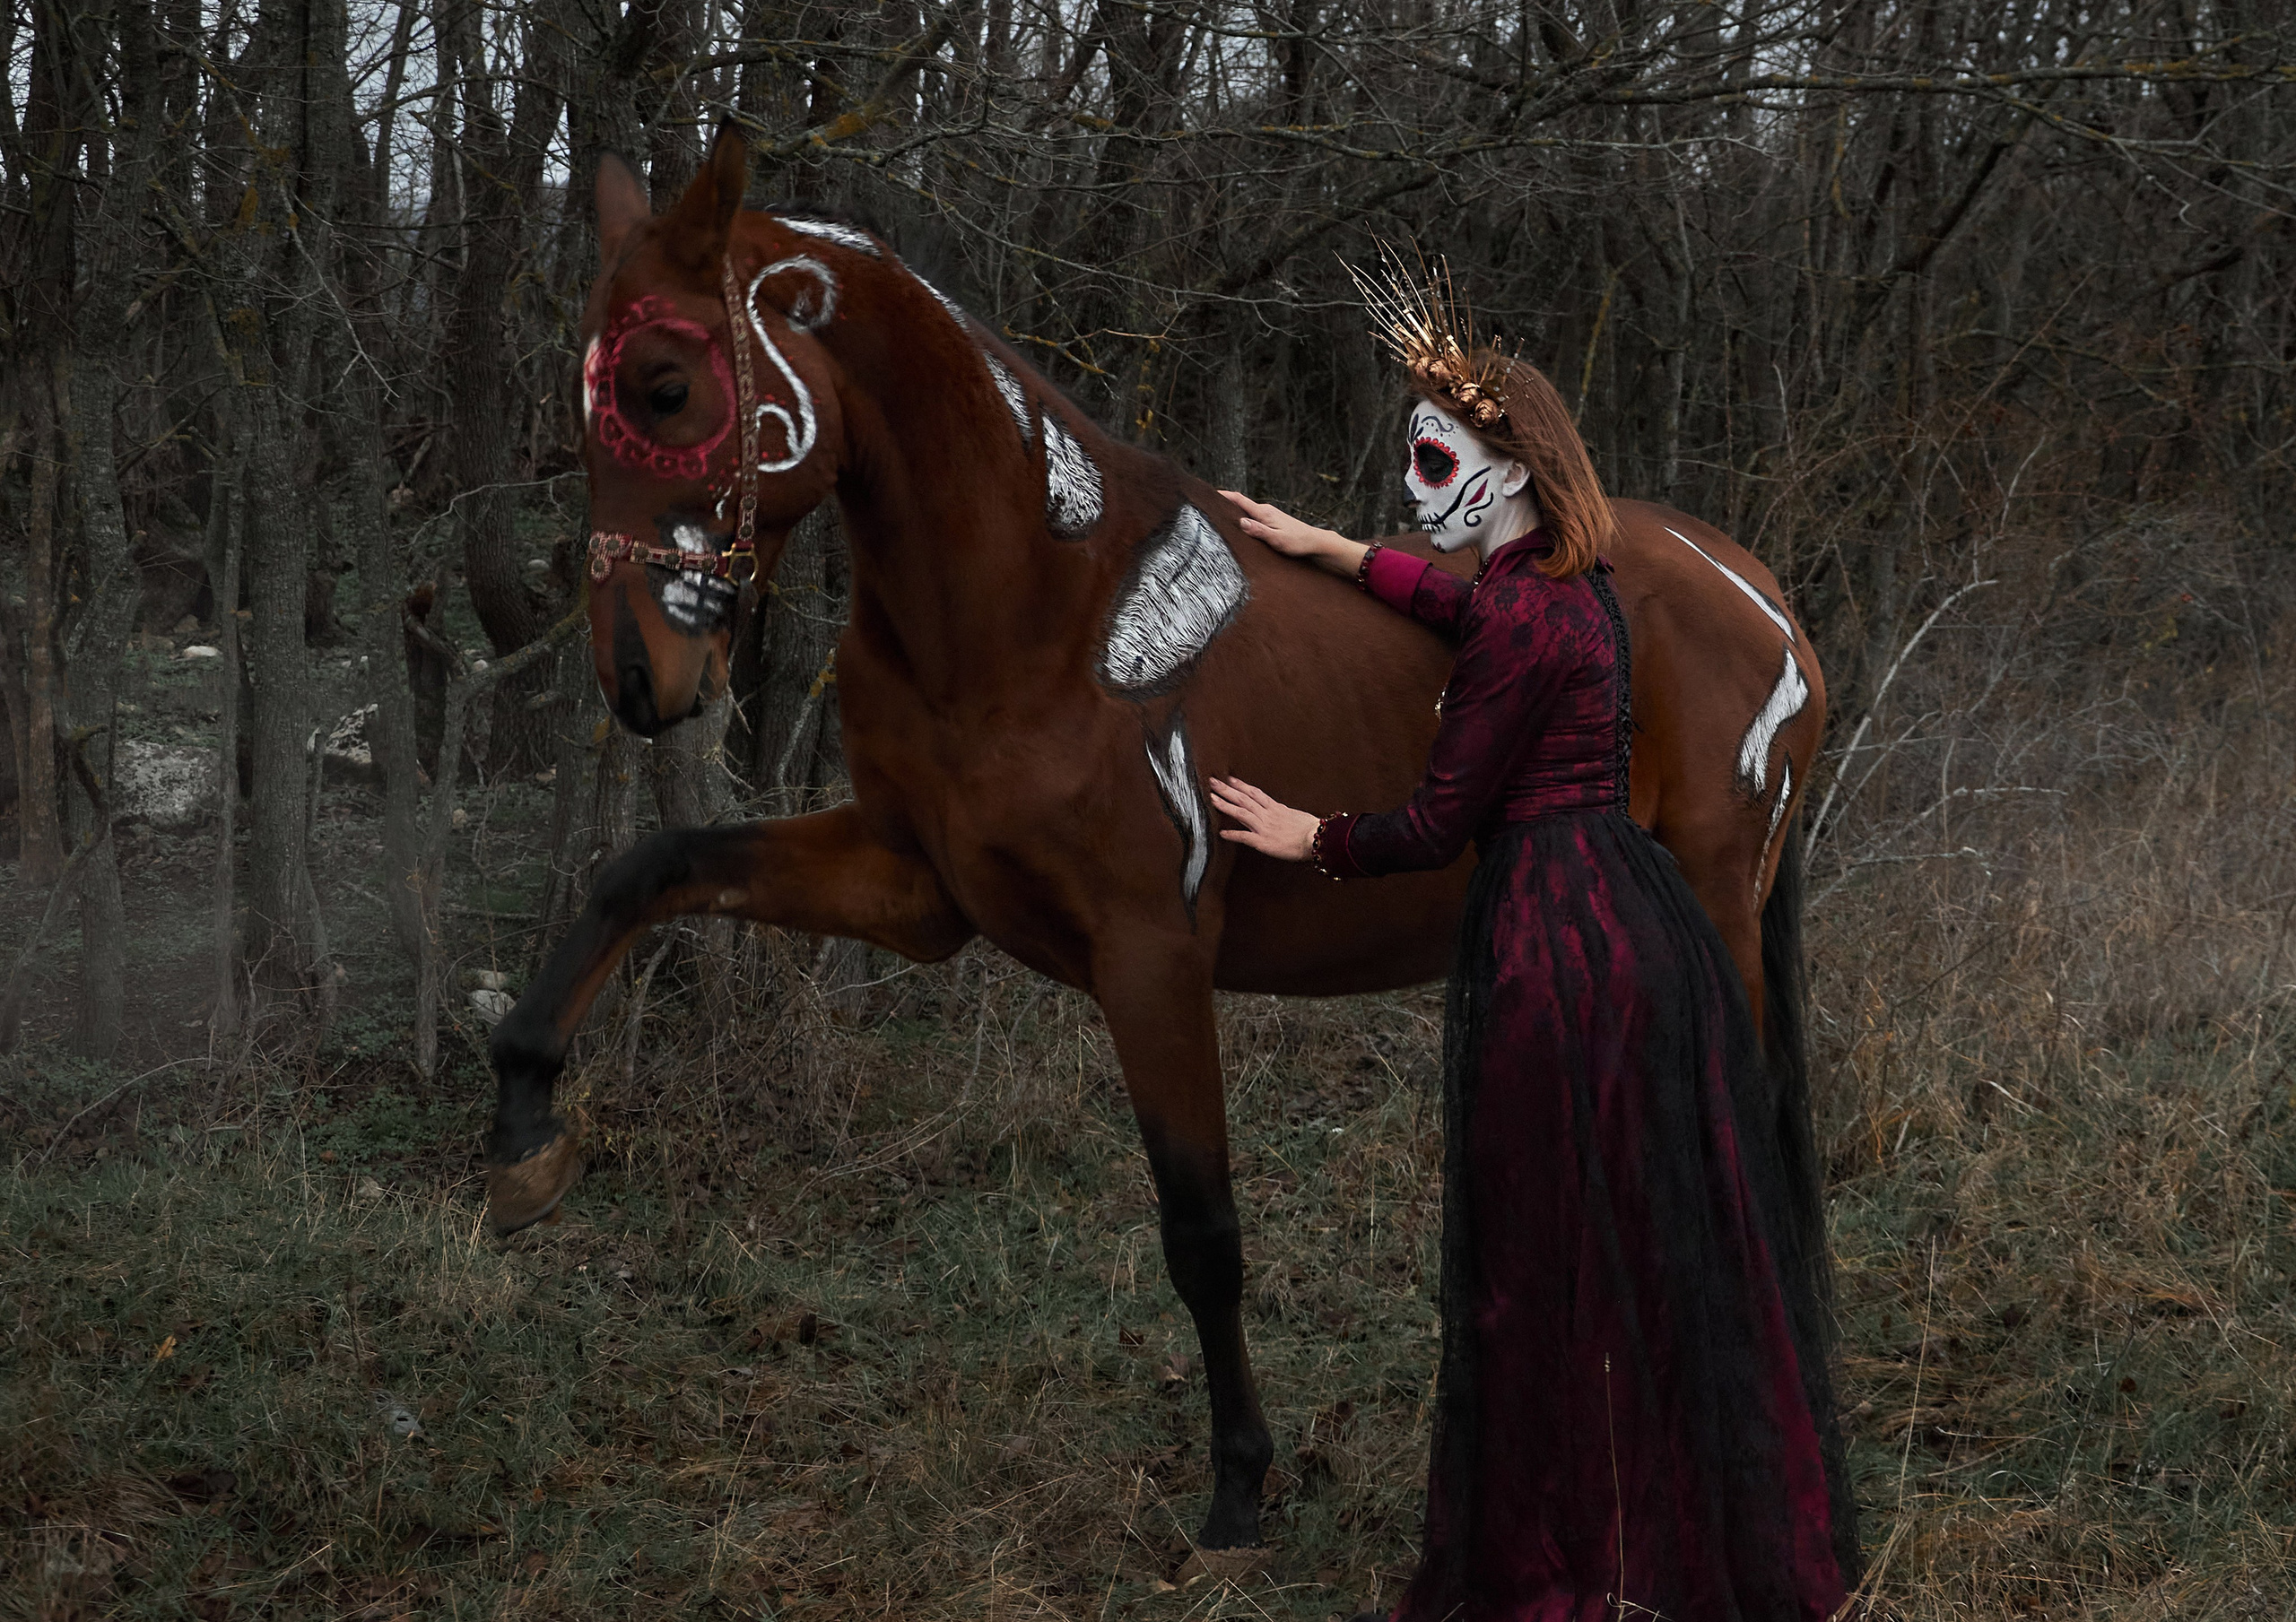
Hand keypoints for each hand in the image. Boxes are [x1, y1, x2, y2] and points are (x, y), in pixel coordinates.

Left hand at [1209, 776, 1319, 861]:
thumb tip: (1280, 812)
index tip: (1229, 778)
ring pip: (1241, 813)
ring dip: (1225, 805)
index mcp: (1276, 808)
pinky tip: (1221, 833)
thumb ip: (1284, 813)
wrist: (1317, 838)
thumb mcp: (1296, 816)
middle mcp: (1267, 815)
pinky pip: (1244, 837)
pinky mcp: (1263, 842)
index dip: (1240, 785)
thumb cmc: (1311, 829)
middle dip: (1226, 789)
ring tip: (1211, 799)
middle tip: (1212, 781)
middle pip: (1243, 798)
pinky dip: (1232, 834)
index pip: (1255, 793)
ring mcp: (1264, 827)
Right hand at [1220, 491, 1365, 578]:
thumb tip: (1241, 522)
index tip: (1208, 493)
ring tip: (1217, 512)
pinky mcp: (1271, 519)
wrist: (1314, 541)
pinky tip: (1237, 522)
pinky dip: (1241, 515)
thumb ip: (1259, 531)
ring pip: (1246, 509)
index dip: (1223, 495)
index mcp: (1264, 513)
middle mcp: (1265, 510)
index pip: (1239, 500)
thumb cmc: (1297, 542)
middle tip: (1206, 502)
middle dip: (1224, 501)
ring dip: (1232, 509)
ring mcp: (1268, 514)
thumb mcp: (1277, 540)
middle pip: (1240, 503)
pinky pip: (1252, 515)